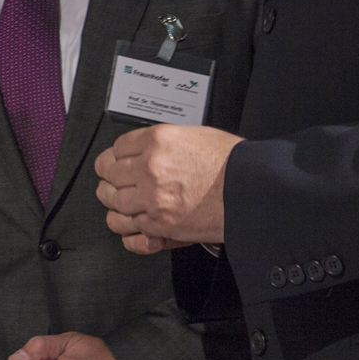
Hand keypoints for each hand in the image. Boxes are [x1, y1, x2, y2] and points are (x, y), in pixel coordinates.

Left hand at [95, 125, 239, 251]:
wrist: (249, 192)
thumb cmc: (232, 164)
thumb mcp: (195, 135)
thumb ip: (166, 143)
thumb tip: (149, 148)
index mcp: (159, 140)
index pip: (119, 146)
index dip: (116, 154)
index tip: (116, 159)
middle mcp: (150, 167)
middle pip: (110, 172)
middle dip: (109, 176)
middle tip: (109, 179)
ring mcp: (152, 197)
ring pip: (114, 199)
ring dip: (113, 200)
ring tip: (116, 199)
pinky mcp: (159, 224)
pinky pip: (127, 225)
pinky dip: (125, 223)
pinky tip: (127, 220)